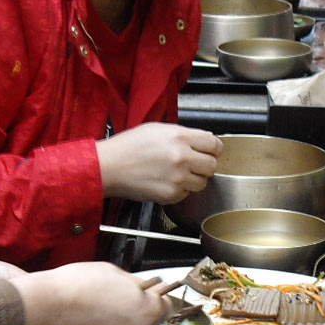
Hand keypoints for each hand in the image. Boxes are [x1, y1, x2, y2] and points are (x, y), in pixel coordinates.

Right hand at [14, 262, 172, 324]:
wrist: (46, 312)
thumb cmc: (77, 288)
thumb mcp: (113, 273)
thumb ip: (135, 285)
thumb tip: (144, 288)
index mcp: (148, 311)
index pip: (167, 307)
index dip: (154, 300)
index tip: (146, 298)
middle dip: (136, 318)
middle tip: (114, 305)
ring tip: (97, 317)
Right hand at [97, 122, 220, 204]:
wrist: (109, 167)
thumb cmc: (128, 147)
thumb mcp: (157, 129)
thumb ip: (183, 135)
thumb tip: (202, 141)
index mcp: (180, 137)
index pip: (214, 144)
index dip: (214, 149)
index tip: (211, 151)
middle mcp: (182, 157)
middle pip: (212, 165)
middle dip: (205, 165)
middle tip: (194, 164)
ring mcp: (177, 178)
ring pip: (202, 182)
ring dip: (193, 179)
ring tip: (177, 173)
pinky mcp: (170, 194)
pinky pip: (186, 194)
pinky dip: (180, 190)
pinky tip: (166, 181)